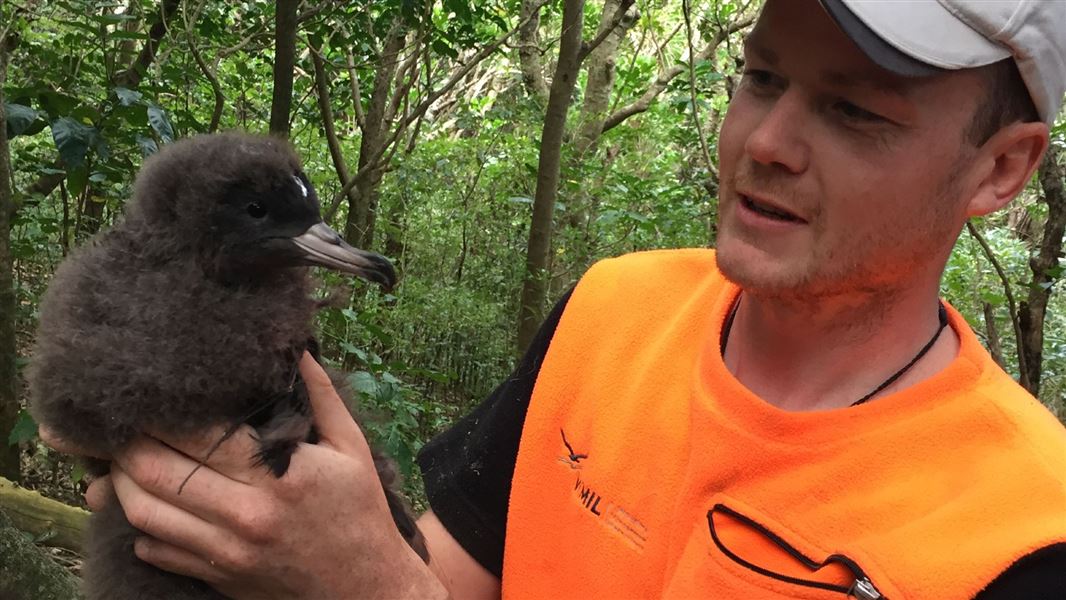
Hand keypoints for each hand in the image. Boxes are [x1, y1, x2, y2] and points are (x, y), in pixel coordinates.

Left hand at [47, 352, 446, 599]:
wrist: (365, 587)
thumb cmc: (360, 510)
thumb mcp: (351, 447)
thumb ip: (318, 395)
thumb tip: (293, 346)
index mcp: (282, 476)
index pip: (201, 436)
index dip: (164, 413)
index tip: (149, 394)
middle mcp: (248, 515)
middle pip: (159, 473)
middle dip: (127, 444)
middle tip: (118, 423)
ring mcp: (228, 552)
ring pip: (145, 513)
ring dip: (121, 482)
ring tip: (121, 458)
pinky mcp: (218, 576)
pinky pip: (156, 550)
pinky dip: (139, 525)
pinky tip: (146, 502)